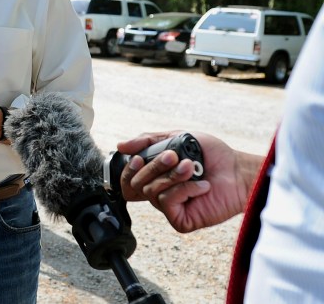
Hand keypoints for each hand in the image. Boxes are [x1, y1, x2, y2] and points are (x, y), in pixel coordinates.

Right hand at [117, 131, 263, 232]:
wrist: (237, 170)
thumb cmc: (211, 155)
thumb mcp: (176, 138)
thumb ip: (148, 140)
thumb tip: (121, 146)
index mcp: (156, 175)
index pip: (128, 178)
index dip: (128, 169)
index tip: (138, 158)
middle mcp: (159, 192)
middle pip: (137, 184)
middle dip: (154, 167)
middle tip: (174, 156)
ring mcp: (170, 207)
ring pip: (152, 192)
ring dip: (173, 176)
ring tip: (192, 167)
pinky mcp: (181, 220)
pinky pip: (167, 203)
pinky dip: (183, 190)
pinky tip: (201, 186)